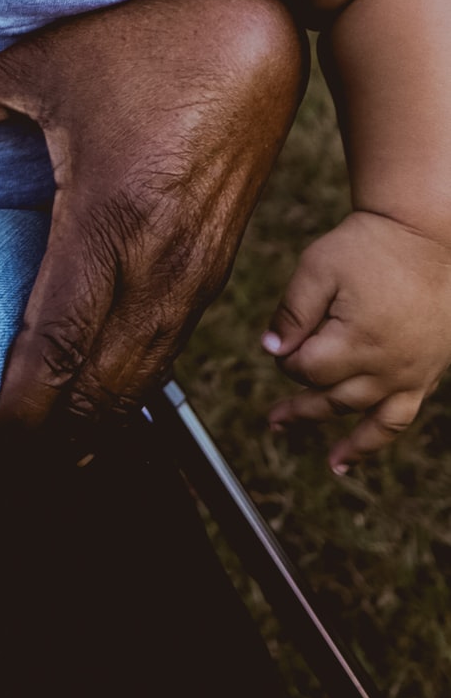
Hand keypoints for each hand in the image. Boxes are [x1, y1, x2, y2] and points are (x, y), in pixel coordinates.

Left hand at [0, 0, 305, 431]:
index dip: (18, 405)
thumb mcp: (42, 64)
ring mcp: (198, 267)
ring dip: (95, 421)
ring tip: (41, 453)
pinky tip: (100, 400)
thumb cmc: (144, 41)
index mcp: (109, 214)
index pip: (57, 340)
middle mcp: (161, 257)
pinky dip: (133, 385)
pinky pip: (171, 346)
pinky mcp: (218, 265)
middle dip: (50, 435)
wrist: (252, 31)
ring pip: (146, 375)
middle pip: (105, 381)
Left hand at [264, 207, 450, 472]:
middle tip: (274, 419)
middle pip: (334, 399)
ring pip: (371, 420)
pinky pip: (403, 416)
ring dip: (345, 441)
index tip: (284, 342)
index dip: (288, 360)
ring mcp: (411, 374)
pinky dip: (381, 437)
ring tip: (329, 461)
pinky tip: (361, 452)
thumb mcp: (318, 267)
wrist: (426, 236)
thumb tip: (269, 352)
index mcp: (357, 340)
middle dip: (301, 405)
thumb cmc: (367, 247)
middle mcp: (387, 366)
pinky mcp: (428, 373)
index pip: (308, 370)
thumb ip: (292, 312)